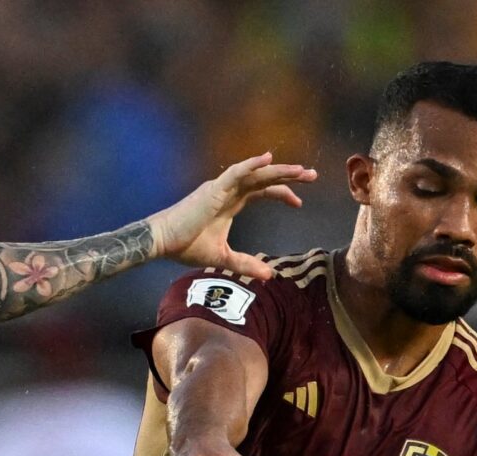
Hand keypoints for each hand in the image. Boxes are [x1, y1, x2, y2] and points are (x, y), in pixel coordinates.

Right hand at [150, 154, 317, 278]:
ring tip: (301, 170)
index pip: (262, 191)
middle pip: (264, 179)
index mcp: (231, 202)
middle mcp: (229, 191)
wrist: (163, 241)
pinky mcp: (213, 189)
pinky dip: (251, 165)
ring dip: (278, 170)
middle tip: (313, 175)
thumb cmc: (186, 246)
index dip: (281, 194)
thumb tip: (269, 276)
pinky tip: (268, 159)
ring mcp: (221, 187)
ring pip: (256, 173)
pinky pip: (236, 173)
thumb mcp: (223, 257)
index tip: (299, 202)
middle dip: (289, 176)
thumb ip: (246, 264)